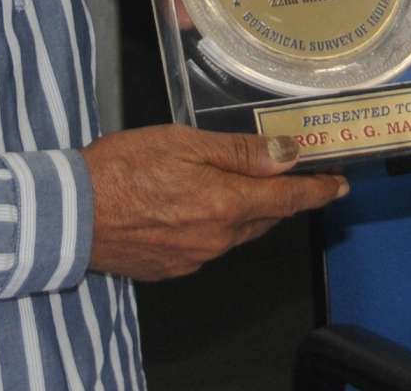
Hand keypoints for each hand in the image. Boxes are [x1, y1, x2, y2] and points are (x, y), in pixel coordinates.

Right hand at [81, 125, 345, 281]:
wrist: (70, 215)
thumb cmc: (123, 168)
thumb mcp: (183, 143)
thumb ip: (239, 152)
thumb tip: (288, 154)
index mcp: (226, 204)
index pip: (288, 198)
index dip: (318, 190)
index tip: (340, 185)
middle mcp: (218, 238)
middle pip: (266, 217)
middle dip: (285, 198)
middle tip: (300, 178)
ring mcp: (195, 258)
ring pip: (238, 233)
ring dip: (251, 212)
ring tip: (251, 188)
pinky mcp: (172, 268)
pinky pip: (210, 246)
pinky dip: (218, 225)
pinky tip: (201, 208)